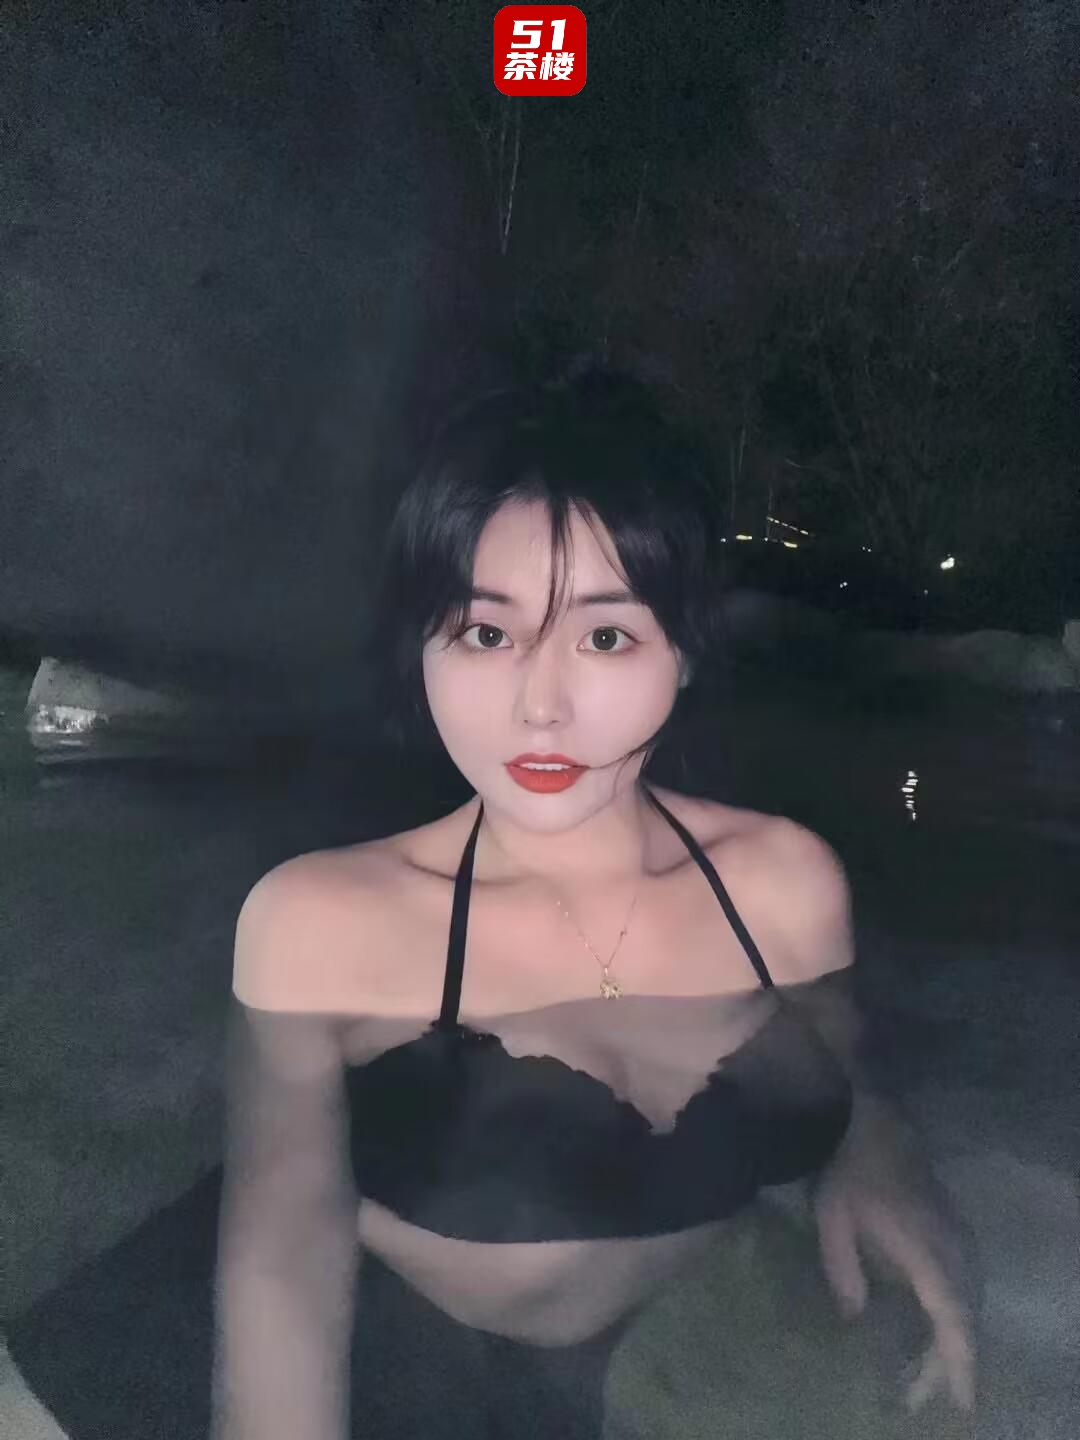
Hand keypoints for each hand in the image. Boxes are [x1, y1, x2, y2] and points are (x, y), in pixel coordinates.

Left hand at [813, 1097, 976, 1413]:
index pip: (953, 1317)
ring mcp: (954, 1231)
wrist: (867, 1112)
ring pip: (967, 1298)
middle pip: (965, 1316)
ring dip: (950, 1336)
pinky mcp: (949, 1222)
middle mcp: (951, 1244)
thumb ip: (842, 1270)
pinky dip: (951, 1310)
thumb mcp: (832, 1217)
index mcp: (926, 1248)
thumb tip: (856, 1318)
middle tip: (915, 1395)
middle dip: (948, 1361)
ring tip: (918, 1371)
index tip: (962, 1401)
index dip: (959, 1363)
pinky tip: (928, 1323)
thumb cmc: (845, 1163)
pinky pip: (963, 1279)